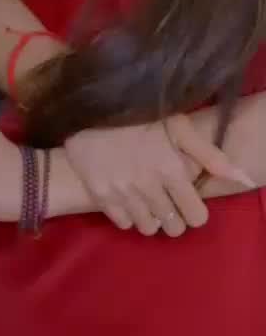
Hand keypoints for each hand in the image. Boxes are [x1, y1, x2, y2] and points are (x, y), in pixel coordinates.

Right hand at [64, 119, 251, 236]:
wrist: (91, 107)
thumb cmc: (140, 116)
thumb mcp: (179, 128)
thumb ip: (210, 155)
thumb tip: (244, 178)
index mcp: (171, 170)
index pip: (196, 216)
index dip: (194, 210)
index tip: (186, 199)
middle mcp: (148, 187)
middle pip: (174, 227)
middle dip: (174, 216)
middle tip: (167, 200)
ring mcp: (123, 193)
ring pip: (149, 228)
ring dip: (152, 217)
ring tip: (147, 199)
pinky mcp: (100, 196)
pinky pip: (124, 224)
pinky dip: (128, 215)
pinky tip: (128, 198)